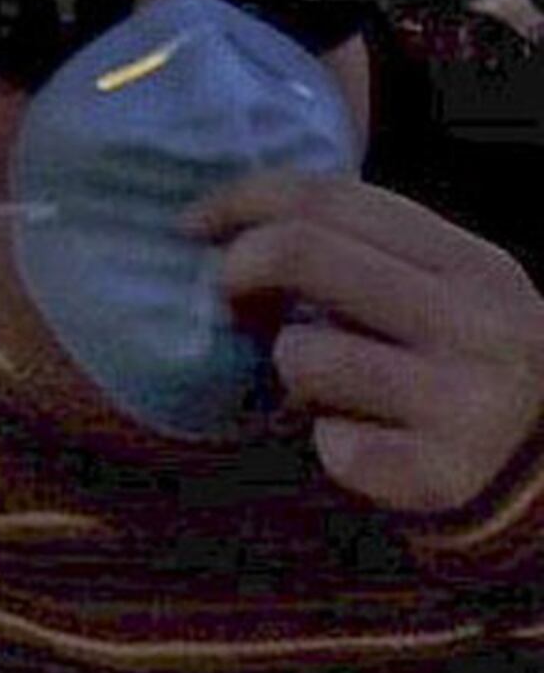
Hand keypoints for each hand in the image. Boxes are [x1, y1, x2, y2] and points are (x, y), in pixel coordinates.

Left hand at [198, 170, 543, 512]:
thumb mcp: (437, 294)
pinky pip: (331, 445)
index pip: (332, 198)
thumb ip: (362, 252)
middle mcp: (480, 326)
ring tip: (331, 390)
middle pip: (304, 254)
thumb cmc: (457, 372)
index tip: (192, 224)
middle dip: (238, 272)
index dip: (243, 200)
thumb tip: (230, 219)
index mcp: (474, 266)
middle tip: (230, 302)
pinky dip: (331, 448)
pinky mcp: (441, 474)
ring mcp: (468, 403)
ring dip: (294, 372)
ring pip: (305, 355)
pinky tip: (365, 445)